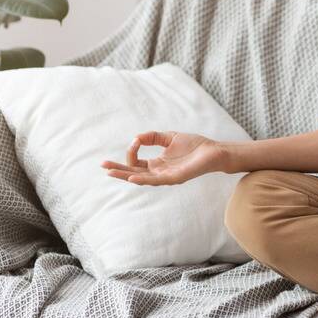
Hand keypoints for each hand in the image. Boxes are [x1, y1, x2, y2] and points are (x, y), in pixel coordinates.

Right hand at [99, 130, 225, 185]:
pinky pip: (156, 180)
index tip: (136, 140)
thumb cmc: (194, 145)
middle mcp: (159, 172)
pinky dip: (143, 179)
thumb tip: (136, 137)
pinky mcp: (175, 178)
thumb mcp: (169, 137)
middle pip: (134, 173)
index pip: (136, 162)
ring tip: (111, 172)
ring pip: (141, 178)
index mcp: (157, 164)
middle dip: (118, 170)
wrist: (214, 151)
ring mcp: (166, 177)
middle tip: (103, 166)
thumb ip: (153, 137)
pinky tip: (132, 176)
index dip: (132, 151)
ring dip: (125, 175)